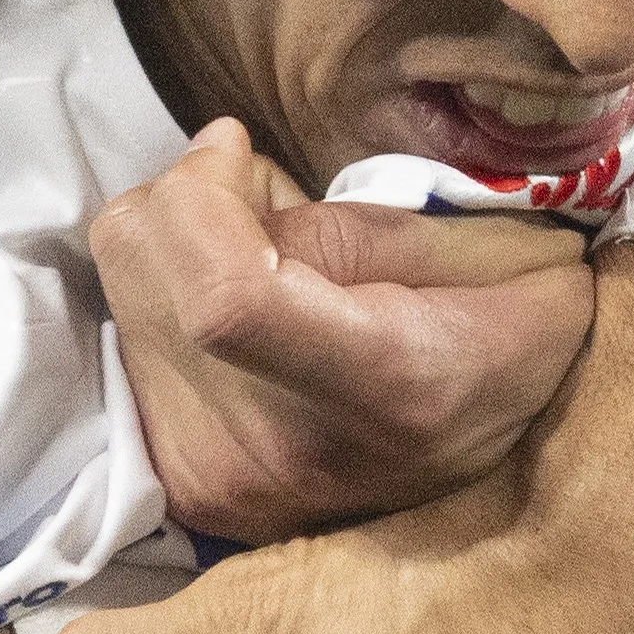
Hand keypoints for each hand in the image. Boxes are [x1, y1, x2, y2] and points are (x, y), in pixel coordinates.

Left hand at [94, 121, 594, 542]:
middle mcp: (282, 452)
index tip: (238, 147)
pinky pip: (123, 339)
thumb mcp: (485, 249)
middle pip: (141, 264)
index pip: (222, 299)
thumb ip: (338, 220)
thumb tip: (214, 175)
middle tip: (280, 221)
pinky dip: (171, 307)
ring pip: (120, 288)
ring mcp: (221, 481)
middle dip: (199, 202)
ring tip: (274, 286)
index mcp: (385, 385)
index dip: (202, 194)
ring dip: (184, 254)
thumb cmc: (513, 336)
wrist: (511, 480)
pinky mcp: (180, 487)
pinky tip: (246, 334)